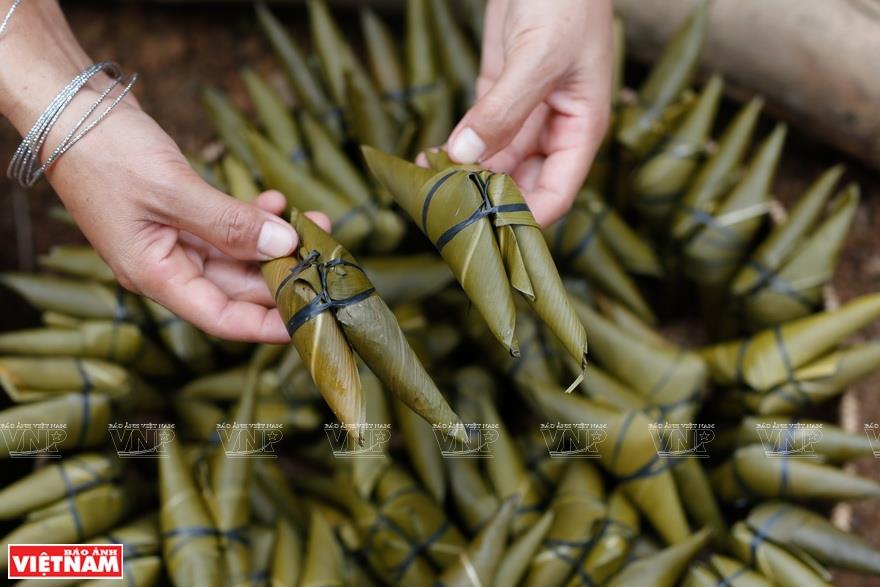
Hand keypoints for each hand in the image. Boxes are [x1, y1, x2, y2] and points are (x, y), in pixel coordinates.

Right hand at [46, 98, 328, 343]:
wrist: (70, 109)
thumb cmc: (105, 153)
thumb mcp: (172, 191)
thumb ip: (229, 223)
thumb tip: (284, 245)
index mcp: (155, 275)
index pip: (221, 317)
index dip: (268, 324)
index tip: (310, 317)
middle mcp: (167, 265)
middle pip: (237, 287)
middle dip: (284, 271)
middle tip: (326, 252)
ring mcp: (174, 240)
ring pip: (238, 255)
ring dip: (276, 240)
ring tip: (314, 221)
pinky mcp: (182, 214)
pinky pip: (228, 227)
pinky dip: (254, 216)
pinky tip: (277, 200)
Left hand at [446, 0, 612, 226]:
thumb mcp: (538, 57)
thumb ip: (504, 109)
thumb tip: (466, 155)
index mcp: (581, 128)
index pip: (557, 193)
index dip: (525, 218)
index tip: (486, 231)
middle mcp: (554, 129)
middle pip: (522, 184)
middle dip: (487, 200)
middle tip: (445, 214)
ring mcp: (524, 114)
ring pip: (495, 164)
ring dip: (465, 179)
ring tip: (428, 190)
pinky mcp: (497, 97)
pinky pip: (476, 136)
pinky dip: (454, 150)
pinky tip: (429, 162)